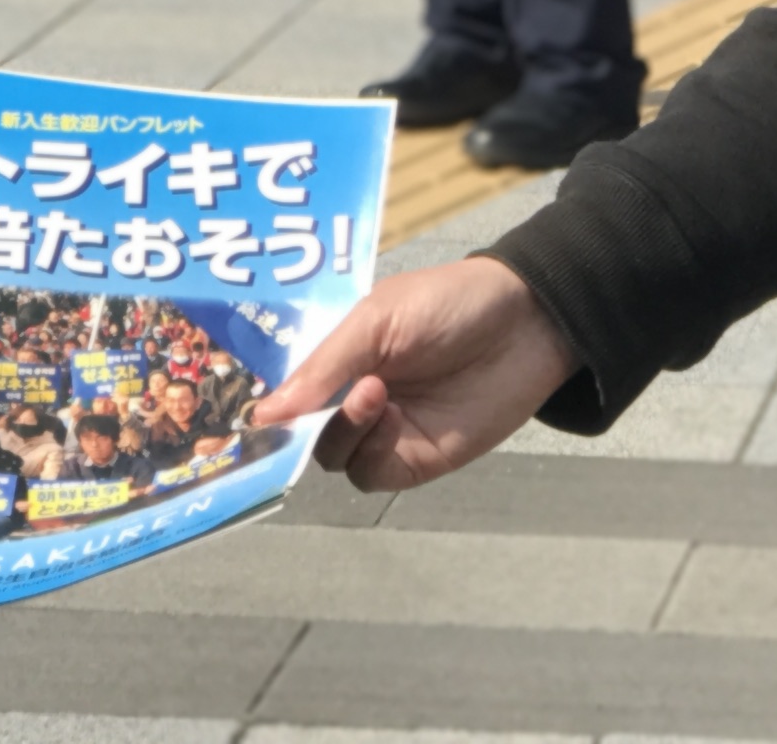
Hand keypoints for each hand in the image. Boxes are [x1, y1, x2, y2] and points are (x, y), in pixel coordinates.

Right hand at [251, 255, 576, 493]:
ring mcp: (386, 429)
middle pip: (303, 431)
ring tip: (374, 393)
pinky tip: (391, 419)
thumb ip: (324, 366)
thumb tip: (265, 414)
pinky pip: (371, 473)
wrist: (527, 322)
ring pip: (333, 456)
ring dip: (343, 430)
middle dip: (300, 423)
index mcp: (342, 354)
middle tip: (317, 400)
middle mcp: (356, 394)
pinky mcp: (417, 458)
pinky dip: (371, 452)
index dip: (270, 402)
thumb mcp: (377, 319)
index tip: (249, 411)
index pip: (291, 388)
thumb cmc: (450, 302)